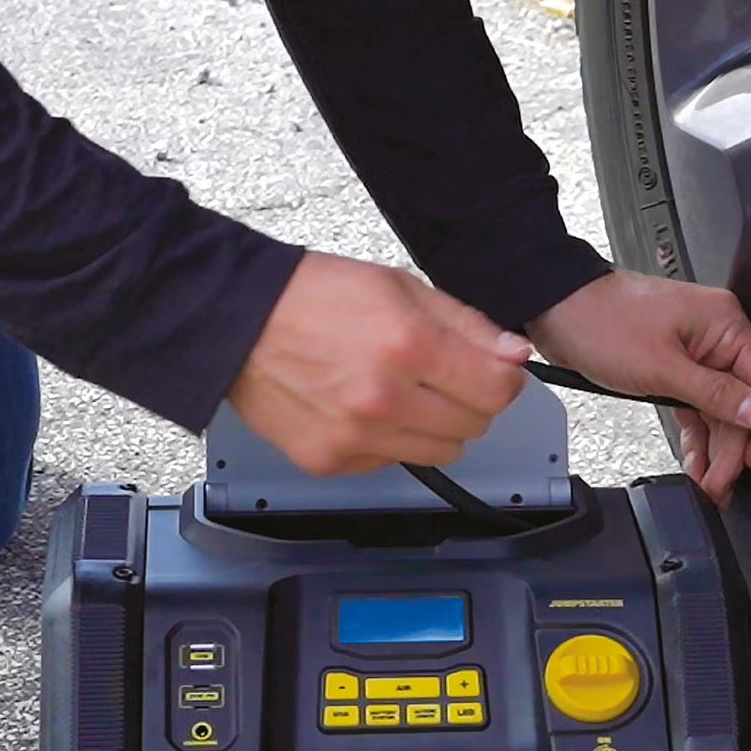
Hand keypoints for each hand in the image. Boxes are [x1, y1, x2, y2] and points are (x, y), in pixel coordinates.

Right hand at [230, 253, 529, 475]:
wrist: (235, 320)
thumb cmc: (312, 296)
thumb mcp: (401, 287)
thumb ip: (468, 325)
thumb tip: (514, 355)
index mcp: (409, 345)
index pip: (498, 389)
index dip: (505, 378)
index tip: (495, 370)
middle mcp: (384, 398)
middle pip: (475, 425)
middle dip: (470, 400)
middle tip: (441, 376)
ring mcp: (356, 437)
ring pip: (441, 453)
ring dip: (435, 426)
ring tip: (403, 392)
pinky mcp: (331, 462)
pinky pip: (392, 464)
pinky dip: (391, 442)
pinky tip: (366, 408)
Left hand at [527, 270, 750, 507]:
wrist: (556, 308)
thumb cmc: (601, 321)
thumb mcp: (661, 366)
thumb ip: (714, 393)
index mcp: (724, 324)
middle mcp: (715, 336)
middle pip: (743, 400)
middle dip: (734, 445)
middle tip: (725, 480)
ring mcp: (694, 352)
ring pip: (719, 408)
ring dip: (716, 446)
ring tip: (711, 483)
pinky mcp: (673, 366)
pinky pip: (696, 405)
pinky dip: (696, 434)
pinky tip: (697, 462)